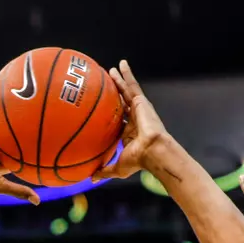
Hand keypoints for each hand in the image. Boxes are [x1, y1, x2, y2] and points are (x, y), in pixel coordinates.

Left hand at [91, 60, 168, 180]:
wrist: (152, 151)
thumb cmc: (138, 161)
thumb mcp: (118, 167)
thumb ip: (105, 170)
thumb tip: (91, 178)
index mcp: (129, 132)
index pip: (118, 121)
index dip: (111, 115)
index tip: (103, 111)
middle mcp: (134, 118)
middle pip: (122, 102)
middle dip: (115, 93)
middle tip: (106, 84)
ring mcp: (138, 109)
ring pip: (126, 91)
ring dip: (119, 80)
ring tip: (112, 69)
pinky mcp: (141, 101)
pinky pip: (132, 85)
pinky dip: (127, 74)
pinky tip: (121, 64)